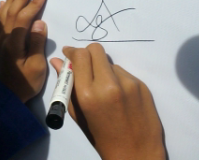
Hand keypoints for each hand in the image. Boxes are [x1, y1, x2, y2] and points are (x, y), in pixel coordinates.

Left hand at [0, 0, 47, 102]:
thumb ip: (37, 43)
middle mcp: (5, 38)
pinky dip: (2, 10)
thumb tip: (40, 22)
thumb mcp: (37, 66)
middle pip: (13, 11)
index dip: (34, 3)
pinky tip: (4, 3)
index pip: (25, 17)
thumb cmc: (26, 82)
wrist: (8, 94)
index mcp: (15, 43)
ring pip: (4, 14)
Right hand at [50, 44, 165, 159]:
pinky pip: (123, 73)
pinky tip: (118, 96)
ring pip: (109, 62)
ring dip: (102, 69)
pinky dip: (117, 78)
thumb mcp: (78, 114)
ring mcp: (128, 83)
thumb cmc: (101, 137)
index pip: (80, 56)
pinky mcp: (142, 85)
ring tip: (104, 89)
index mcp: (88, 94)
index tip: (69, 54)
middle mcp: (108, 84)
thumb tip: (57, 61)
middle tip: (84, 65)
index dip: (72, 52)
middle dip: (87, 53)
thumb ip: (67, 85)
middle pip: (96, 50)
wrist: (136, 153)